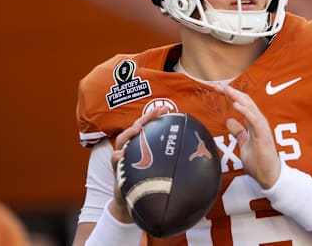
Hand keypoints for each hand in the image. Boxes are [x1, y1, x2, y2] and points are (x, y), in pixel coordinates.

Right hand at [109, 105, 169, 222]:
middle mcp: (129, 149)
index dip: (154, 117)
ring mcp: (121, 158)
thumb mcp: (159, 172)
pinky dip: (116, 157)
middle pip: (135, 129)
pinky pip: (114, 162)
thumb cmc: (146, 184)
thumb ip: (171, 163)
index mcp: (140, 146)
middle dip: (144, 119)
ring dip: (129, 133)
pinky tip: (120, 155)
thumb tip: (197, 157)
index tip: (166, 109)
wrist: (130, 203)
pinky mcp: (116, 170)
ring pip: (122, 141)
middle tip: (156, 112)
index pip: (147, 127)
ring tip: (137, 129)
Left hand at [214, 83, 280, 188]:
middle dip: (232, 92)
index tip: (218, 88)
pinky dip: (246, 112)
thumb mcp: (244, 144)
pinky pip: (254, 121)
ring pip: (250, 107)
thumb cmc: (259, 161)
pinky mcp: (263, 137)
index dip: (231, 95)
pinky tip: (236, 105)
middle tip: (219, 85)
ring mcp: (262, 129)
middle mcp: (259, 122)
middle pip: (246, 102)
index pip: (242, 104)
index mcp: (254, 123)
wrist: (269, 177)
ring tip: (226, 90)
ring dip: (237, 98)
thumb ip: (239, 132)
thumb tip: (229, 121)